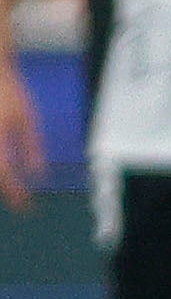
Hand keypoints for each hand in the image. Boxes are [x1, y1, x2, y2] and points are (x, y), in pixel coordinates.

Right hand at [0, 61, 40, 213]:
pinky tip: (7, 170)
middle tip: (18, 200)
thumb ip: (31, 146)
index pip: (5, 174)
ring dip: (2, 179)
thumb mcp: (27, 118)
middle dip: (6, 190)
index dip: (15, 194)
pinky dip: (0, 167)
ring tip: (12, 187)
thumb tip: (38, 174)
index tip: (25, 206)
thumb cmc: (8, 92)